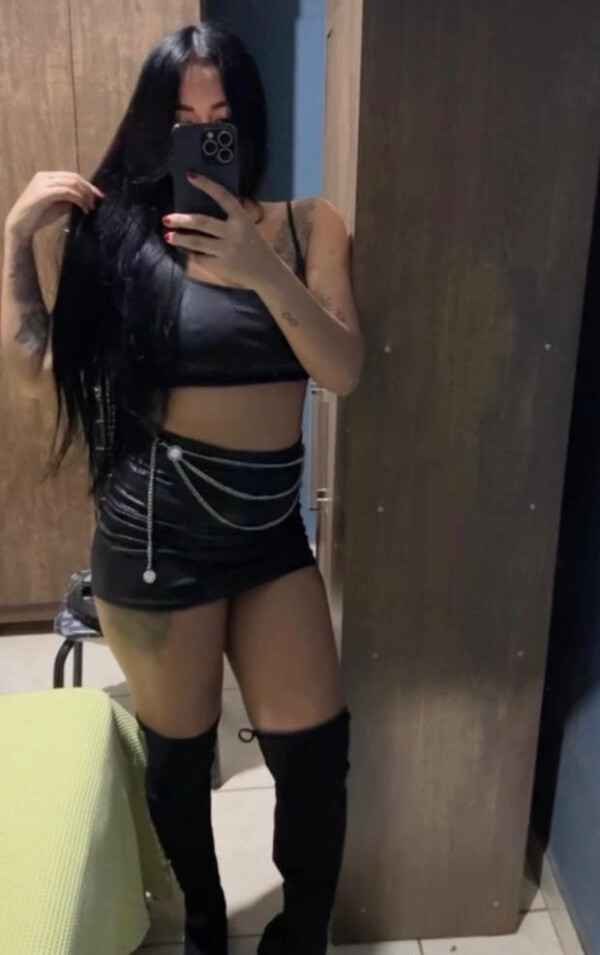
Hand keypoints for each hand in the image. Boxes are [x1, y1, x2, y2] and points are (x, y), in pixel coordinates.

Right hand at [4, 171, 104, 243]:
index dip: (88, 185)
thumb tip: (86, 198)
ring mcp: (43, 183)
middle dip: (89, 190)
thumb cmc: (39, 216)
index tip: (99, 196)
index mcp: (48, 177)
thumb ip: (70, 199)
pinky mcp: (43, 193)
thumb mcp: (59, 206)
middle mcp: (45, 176)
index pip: (72, 176)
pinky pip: (66, 192)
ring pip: (72, 183)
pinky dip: (78, 199)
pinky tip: (82, 209)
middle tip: (95, 203)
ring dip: (84, 195)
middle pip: (74, 177)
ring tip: (89, 208)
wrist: (20, 226)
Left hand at [161, 172, 276, 288]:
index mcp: (242, 218)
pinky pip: (201, 258)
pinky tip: (192, 253)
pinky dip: (195, 255)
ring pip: (197, 242)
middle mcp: (234, 232)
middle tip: (166, 218)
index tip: (190, 176)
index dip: (207, 185)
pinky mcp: (221, 266)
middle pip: (202, 222)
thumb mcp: (247, 225)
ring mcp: (226, 250)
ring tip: (168, 236)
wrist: (265, 272)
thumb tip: (203, 202)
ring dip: (180, 238)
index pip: (223, 197)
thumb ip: (231, 215)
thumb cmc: (254, 245)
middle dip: (182, 220)